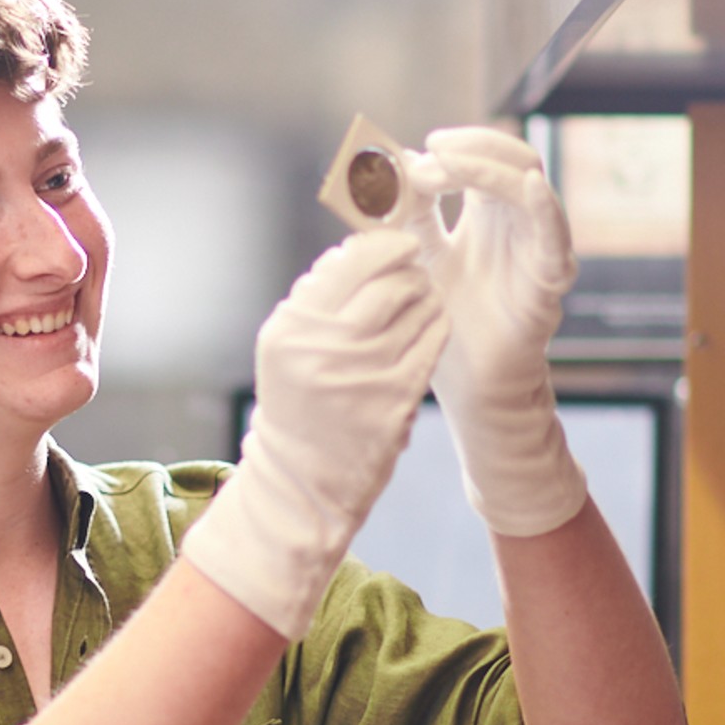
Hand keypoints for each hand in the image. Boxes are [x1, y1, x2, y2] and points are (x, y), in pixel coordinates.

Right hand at [181, 228, 448, 639]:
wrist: (301, 481)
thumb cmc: (298, 402)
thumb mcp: (287, 345)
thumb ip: (318, 296)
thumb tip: (362, 246)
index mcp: (292, 328)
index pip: (352, 261)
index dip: (385, 244)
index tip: (400, 243)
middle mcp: (326, 348)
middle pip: (392, 280)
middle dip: (411, 269)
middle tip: (414, 271)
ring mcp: (365, 375)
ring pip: (419, 307)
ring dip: (427, 296)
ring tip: (421, 300)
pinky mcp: (397, 399)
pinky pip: (433, 340)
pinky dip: (437, 324)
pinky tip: (429, 326)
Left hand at [420, 127, 588, 536]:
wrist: (469, 387)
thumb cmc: (448, 325)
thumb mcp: (417, 259)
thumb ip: (408, 216)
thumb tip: (392, 167)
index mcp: (486, 215)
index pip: (480, 158)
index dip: (451, 150)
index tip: (411, 157)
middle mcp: (516, 223)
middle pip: (511, 158)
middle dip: (472, 146)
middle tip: (433, 149)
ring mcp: (538, 245)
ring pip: (530, 184)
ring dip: (490, 168)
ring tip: (451, 164)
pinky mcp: (551, 277)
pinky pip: (556, 234)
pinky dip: (546, 207)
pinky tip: (528, 186)